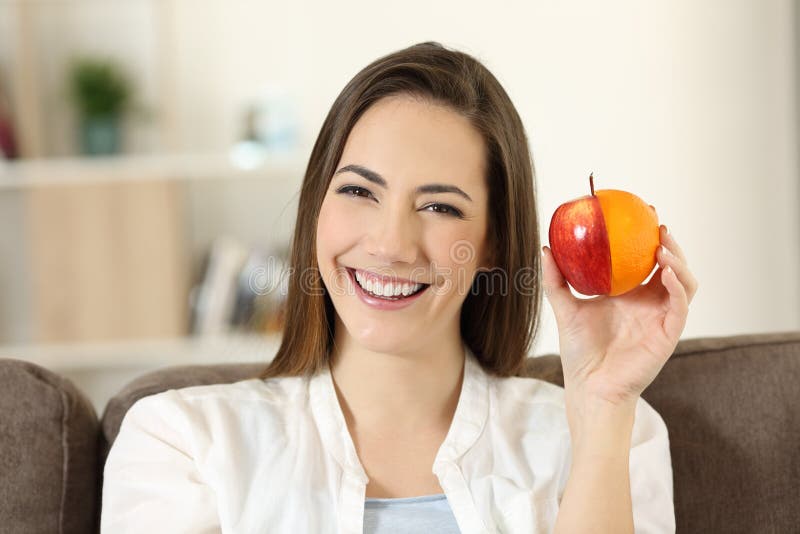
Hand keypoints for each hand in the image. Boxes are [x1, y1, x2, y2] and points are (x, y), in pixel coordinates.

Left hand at [541, 225, 698, 405]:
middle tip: (657, 224)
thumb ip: (555, 280)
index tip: (643, 214)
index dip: (650, 238)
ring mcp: (662, 318)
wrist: (589, 386)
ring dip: (678, 261)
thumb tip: (545, 248)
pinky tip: (665, 271)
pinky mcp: (669, 333)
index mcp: (631, 295)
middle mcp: (650, 304)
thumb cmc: (579, 351)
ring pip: (685, 282)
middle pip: (672, 266)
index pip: (647, 261)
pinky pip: (681, 305)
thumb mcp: (565, 308)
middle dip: (670, 243)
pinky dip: (678, 285)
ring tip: (662, 247)